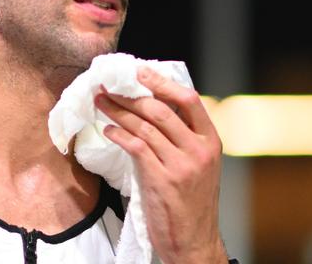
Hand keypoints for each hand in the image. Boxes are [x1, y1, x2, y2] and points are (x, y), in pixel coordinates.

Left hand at [95, 66, 227, 263]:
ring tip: (100, 102)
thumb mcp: (196, 163)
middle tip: (108, 86)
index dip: (162, 82)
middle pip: (160, 109)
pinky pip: (135, 147)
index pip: (188, 99)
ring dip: (117, 111)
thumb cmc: (190, 199)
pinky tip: (107, 129)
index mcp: (210, 140)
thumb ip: (180, 135)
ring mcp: (181, 165)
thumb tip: (149, 103)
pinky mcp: (162, 180)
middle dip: (129, 95)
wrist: (193, 240)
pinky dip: (118, 134)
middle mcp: (199, 149)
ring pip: (144, 126)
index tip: (139, 72)